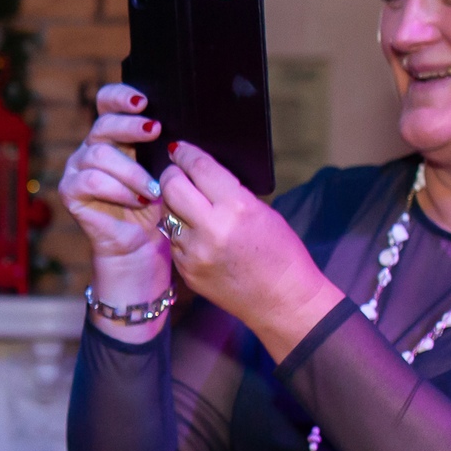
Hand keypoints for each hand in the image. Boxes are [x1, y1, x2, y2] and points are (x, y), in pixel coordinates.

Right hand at [57, 83, 172, 334]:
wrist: (142, 247)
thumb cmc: (159, 208)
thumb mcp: (164, 171)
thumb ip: (162, 147)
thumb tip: (175, 128)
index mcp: (114, 137)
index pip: (107, 103)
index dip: (120, 96)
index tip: (143, 101)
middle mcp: (92, 148)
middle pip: (103, 125)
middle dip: (130, 127)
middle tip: (155, 131)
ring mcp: (77, 169)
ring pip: (99, 154)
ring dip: (131, 171)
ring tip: (152, 189)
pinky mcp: (70, 192)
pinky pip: (90, 182)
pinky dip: (117, 190)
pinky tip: (136, 200)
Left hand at [154, 141, 344, 361]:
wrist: (283, 301)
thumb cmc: (282, 253)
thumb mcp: (262, 213)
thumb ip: (230, 194)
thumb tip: (200, 176)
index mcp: (237, 207)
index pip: (200, 169)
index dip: (187, 154)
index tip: (180, 149)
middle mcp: (211, 228)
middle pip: (172, 186)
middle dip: (172, 175)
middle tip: (176, 172)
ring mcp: (194, 252)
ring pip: (167, 214)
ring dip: (174, 205)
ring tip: (187, 203)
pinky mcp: (186, 271)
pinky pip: (172, 240)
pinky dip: (180, 232)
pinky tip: (194, 232)